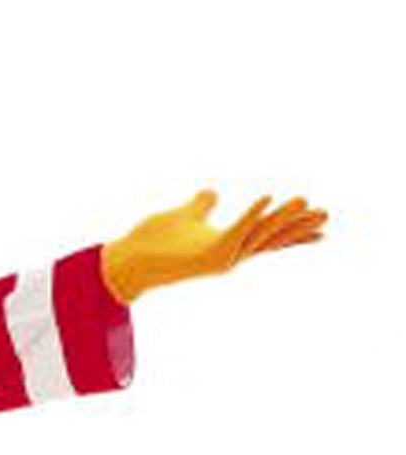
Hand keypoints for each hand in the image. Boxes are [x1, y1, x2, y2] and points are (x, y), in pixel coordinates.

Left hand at [100, 189, 326, 304]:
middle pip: (270, 238)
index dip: (292, 228)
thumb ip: (200, 205)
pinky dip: (250, 215)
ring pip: (258, 234)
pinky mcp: (207, 254)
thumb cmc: (153, 241)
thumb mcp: (184, 214)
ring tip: (305, 200)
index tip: (320, 223)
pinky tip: (266, 197)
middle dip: (298, 225)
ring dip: (282, 217)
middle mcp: (226, 254)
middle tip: (327, 214)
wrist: (127, 260)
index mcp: (225, 245)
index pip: (266, 235)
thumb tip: (210, 194)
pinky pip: (235, 231)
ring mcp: (218, 257)